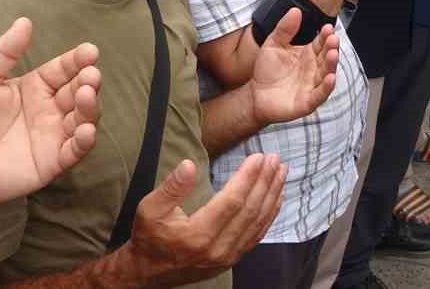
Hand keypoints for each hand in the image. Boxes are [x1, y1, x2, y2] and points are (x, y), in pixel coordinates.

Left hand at [0, 18, 101, 207]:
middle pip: (79, 90)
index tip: (90, 51)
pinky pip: (76, 150)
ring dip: (91, 107)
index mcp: (37, 86)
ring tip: (87, 95)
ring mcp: (54, 134)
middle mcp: (51, 108)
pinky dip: (85, 141)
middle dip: (89, 81)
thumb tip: (24, 21)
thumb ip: (3, 52)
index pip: (64, 68)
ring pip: (83, 117)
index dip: (78, 59)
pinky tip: (85, 130)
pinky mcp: (54, 161)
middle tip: (91, 75)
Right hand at [122, 154, 285, 284]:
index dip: (248, 177)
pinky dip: (269, 214)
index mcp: (198, 235)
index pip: (232, 201)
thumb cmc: (149, 237)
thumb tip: (189, 165)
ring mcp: (228, 257)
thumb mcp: (150, 209)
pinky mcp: (232, 259)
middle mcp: (218, 249)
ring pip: (257, 222)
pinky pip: (257, 235)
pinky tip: (276, 197)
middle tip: (275, 158)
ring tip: (281, 172)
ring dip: (272, 195)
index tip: (258, 156)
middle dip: (265, 181)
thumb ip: (171, 187)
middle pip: (250, 210)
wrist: (148, 272)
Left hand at [249, 8, 340, 125]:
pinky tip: (330, 78)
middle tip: (333, 39)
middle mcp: (313, 69)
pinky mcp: (307, 101)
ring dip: (331, 65)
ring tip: (333, 54)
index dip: (325, 36)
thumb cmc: (267, 70)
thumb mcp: (273, 44)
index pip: (320, 43)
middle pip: (326, 57)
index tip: (328, 28)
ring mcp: (312, 85)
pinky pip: (320, 94)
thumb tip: (296, 10)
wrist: (255, 94)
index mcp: (308, 54)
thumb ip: (284, 28)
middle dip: (331, 48)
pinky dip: (326, 88)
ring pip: (326, 74)